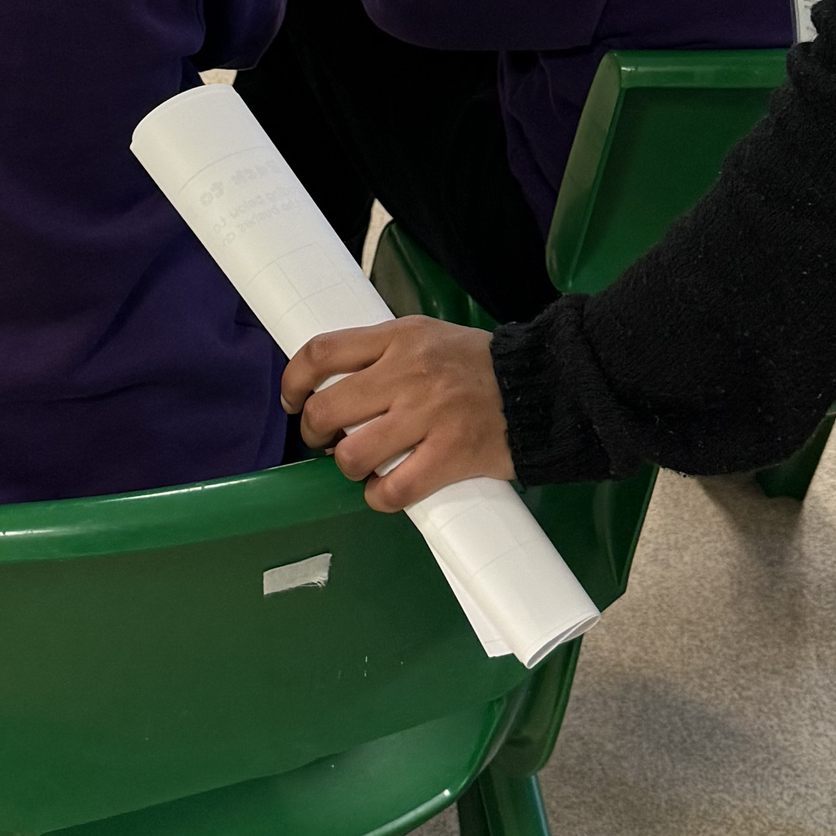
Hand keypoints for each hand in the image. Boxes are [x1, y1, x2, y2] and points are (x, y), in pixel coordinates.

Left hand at [281, 319, 514, 509]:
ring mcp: (429, 416)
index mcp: (400, 337)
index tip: (293, 400)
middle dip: (314, 433)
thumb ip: (384, 353)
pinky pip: (392, 490)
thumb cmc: (479, 366)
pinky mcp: (450, 456)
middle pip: (327, 409)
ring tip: (363, 467)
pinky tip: (386, 492)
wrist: (543, 388)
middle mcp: (408, 373)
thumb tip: (335, 385)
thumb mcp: (428, 337)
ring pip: (353, 455)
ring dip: (348, 468)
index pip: (323, 352)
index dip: (294, 380)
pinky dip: (379, 498)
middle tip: (326, 442)